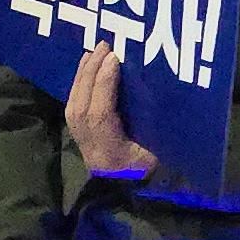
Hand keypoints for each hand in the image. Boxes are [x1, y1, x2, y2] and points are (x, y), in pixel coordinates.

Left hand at [63, 40, 156, 179]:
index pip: (101, 114)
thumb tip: (166, 93)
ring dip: (83, 74)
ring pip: (74, 102)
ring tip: (95, 51)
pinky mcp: (78, 134)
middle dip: (92, 72)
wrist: (124, 194)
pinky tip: (86, 67)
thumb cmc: (147, 173)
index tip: (115, 59)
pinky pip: (73, 104)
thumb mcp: (158, 154)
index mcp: (111, 151)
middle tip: (106, 46)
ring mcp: (80, 140)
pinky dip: (78, 83)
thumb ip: (157, 127)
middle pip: (83, 104)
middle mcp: (90, 144)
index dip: (104, 86)